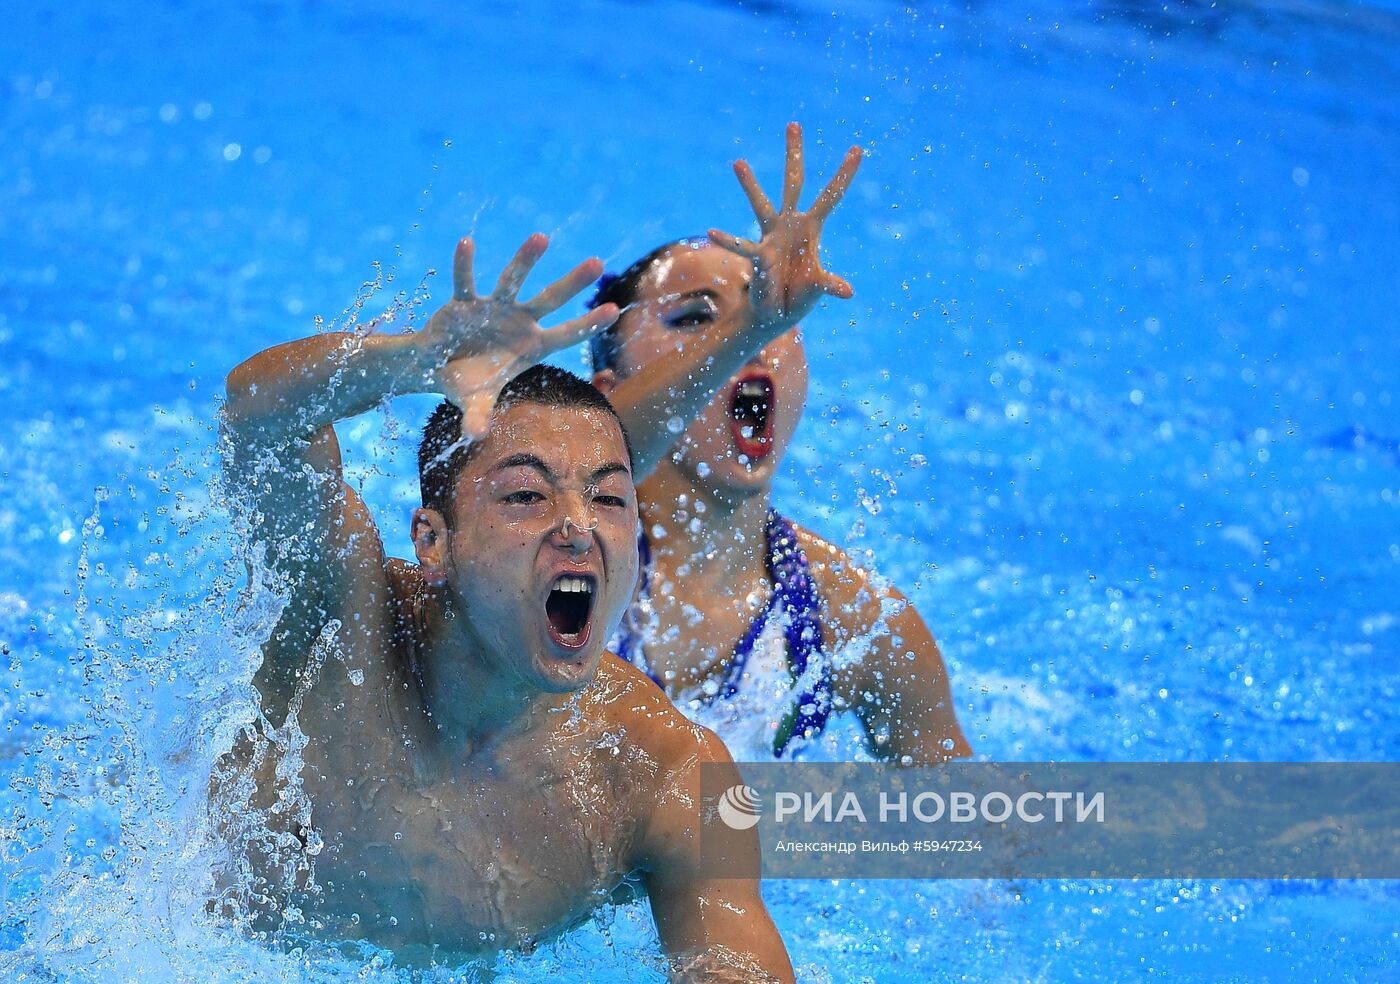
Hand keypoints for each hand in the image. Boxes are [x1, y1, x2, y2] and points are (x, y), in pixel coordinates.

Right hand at [420, 234, 618, 439]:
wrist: (437, 368)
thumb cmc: (467, 384)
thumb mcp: (475, 403)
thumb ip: (479, 417)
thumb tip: (477, 436)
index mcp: (531, 346)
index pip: (566, 335)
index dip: (587, 325)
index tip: (615, 311)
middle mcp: (518, 322)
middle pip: (550, 299)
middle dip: (573, 283)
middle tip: (598, 262)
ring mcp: (494, 309)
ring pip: (512, 280)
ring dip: (525, 260)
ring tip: (542, 237)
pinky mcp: (464, 302)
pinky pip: (464, 282)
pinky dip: (463, 265)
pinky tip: (466, 243)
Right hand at [707, 122, 862, 332]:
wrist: (778, 312)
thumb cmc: (800, 294)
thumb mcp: (817, 286)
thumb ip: (829, 284)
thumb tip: (848, 292)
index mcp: (812, 228)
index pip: (830, 196)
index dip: (843, 174)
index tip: (857, 149)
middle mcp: (790, 224)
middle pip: (794, 183)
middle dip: (794, 154)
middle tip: (793, 123)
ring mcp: (772, 236)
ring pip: (761, 203)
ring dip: (751, 184)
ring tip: (739, 162)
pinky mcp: (758, 255)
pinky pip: (743, 247)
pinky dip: (729, 241)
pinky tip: (712, 232)